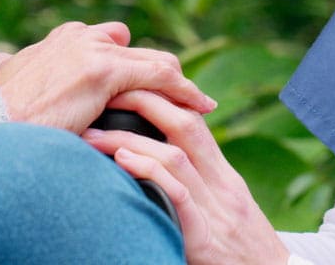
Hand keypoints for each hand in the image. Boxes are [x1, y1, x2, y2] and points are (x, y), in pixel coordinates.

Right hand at [0, 21, 214, 132]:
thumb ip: (2, 70)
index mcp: (53, 42)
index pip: (102, 41)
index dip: (124, 60)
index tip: (138, 80)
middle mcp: (75, 38)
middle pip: (131, 48)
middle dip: (153, 71)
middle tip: (177, 94)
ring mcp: (90, 51)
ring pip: (151, 60)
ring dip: (175, 82)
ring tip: (197, 102)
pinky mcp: (102, 70)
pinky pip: (159, 74)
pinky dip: (184, 89)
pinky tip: (201, 106)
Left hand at [82, 89, 286, 264]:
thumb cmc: (241, 254)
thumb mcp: (224, 213)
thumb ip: (195, 187)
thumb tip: (151, 166)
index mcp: (225, 176)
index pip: (194, 120)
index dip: (160, 97)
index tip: (125, 87)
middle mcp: (223, 185)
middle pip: (185, 125)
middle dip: (142, 102)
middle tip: (103, 95)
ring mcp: (215, 210)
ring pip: (174, 155)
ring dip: (128, 139)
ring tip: (93, 136)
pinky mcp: (205, 238)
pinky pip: (178, 195)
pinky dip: (149, 173)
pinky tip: (122, 162)